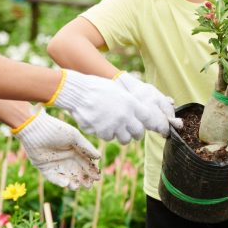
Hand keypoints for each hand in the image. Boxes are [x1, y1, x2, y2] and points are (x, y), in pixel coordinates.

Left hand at [14, 110, 100, 188]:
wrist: (35, 129)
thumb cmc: (56, 130)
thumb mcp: (74, 137)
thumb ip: (86, 148)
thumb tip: (99, 157)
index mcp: (74, 150)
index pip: (85, 163)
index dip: (91, 170)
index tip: (97, 177)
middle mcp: (66, 158)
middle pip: (77, 172)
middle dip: (84, 179)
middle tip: (89, 186)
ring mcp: (55, 164)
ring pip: (66, 176)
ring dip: (72, 182)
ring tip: (77, 186)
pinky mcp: (44, 168)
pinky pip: (53, 177)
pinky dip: (59, 181)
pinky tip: (66, 183)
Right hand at [52, 70, 169, 142]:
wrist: (79, 92)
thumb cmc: (98, 88)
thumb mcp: (119, 91)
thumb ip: (129, 103)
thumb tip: (137, 114)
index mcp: (132, 104)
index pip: (148, 119)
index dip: (148, 124)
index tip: (146, 126)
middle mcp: (126, 116)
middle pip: (138, 133)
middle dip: (135, 133)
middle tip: (131, 132)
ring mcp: (115, 125)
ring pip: (125, 139)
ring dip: (121, 135)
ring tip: (115, 128)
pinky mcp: (103, 132)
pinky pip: (109, 138)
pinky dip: (106, 134)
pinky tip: (101, 125)